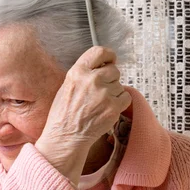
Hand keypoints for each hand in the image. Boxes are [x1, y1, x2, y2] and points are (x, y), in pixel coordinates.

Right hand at [35, 46, 130, 183]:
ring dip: (114, 94)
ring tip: (99, 105)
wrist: (65, 137)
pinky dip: (119, 104)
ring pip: (119, 85)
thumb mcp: (67, 86)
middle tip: (101, 92)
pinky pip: (126, 98)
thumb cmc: (63, 115)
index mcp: (78, 72)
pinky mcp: (113, 107)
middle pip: (114, 70)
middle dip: (110, 80)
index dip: (109, 56)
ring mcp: (104, 94)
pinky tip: (106, 110)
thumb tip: (101, 67)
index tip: (111, 60)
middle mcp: (91, 80)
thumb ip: (83, 74)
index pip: (100, 52)